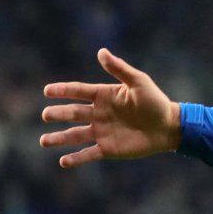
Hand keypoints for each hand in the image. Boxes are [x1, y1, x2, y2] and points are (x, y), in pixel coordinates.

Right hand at [41, 49, 181, 169]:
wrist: (168, 127)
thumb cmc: (155, 101)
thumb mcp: (138, 82)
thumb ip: (119, 69)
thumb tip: (101, 51)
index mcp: (104, 96)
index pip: (78, 91)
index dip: (63, 91)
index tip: (47, 91)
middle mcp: (99, 114)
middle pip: (73, 113)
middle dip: (58, 114)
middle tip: (46, 115)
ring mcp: (102, 132)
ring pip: (75, 135)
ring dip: (59, 139)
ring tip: (44, 141)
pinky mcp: (108, 148)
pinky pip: (88, 154)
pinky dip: (76, 158)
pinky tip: (63, 162)